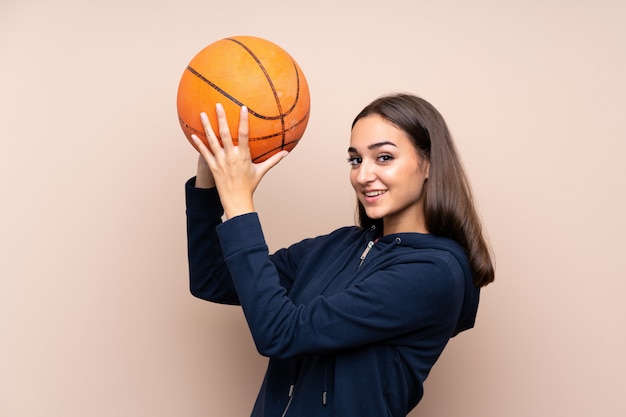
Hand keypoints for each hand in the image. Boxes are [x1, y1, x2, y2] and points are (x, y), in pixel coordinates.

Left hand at [191, 104, 287, 218]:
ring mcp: (220, 161)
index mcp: (243, 156)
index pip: (244, 134)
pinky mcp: (212, 166)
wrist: (236, 200)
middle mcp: (231, 156)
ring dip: (207, 126)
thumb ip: (273, 160)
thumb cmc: (249, 185)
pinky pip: (204, 153)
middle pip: (225, 133)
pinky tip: (193, 134)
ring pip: (212, 140)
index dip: (243, 120)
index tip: (242, 108)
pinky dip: (199, 143)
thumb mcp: (261, 171)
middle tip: (218, 104)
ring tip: (202, 114)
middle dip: (221, 118)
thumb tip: (286, 152)